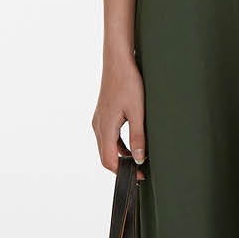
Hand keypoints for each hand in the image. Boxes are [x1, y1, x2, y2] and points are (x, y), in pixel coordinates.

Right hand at [92, 50, 146, 176]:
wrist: (118, 61)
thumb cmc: (128, 83)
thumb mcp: (137, 112)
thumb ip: (138, 136)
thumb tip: (138, 159)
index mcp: (105, 127)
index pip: (108, 161)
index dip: (123, 172)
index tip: (138, 176)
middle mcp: (98, 126)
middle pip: (106, 156)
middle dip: (121, 167)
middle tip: (140, 172)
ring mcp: (99, 120)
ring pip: (107, 147)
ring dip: (120, 156)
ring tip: (138, 160)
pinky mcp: (103, 115)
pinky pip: (108, 137)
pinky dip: (118, 146)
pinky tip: (132, 145)